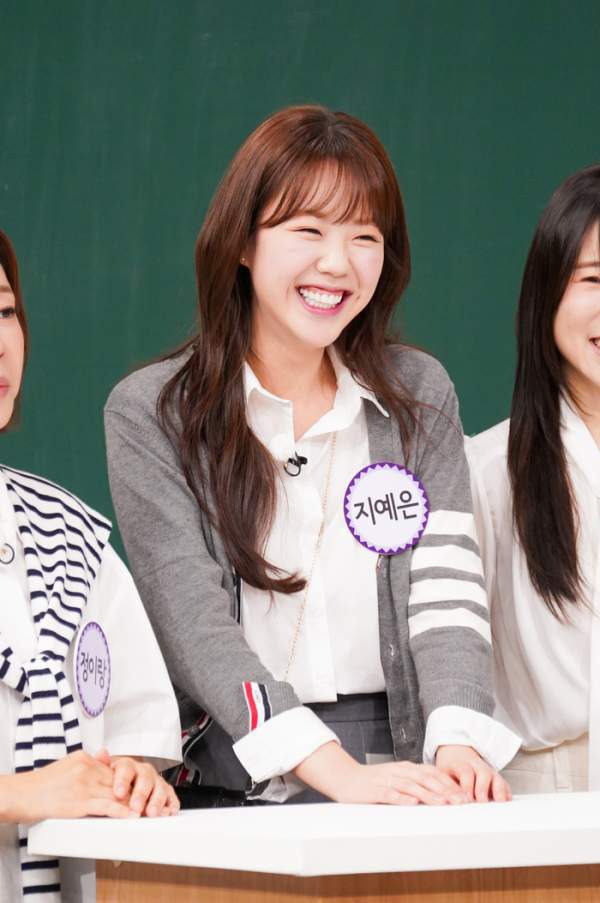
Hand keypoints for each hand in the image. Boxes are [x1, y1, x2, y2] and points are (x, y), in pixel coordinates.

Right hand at [0, 750, 135, 822]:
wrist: (20, 794)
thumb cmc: (41, 784)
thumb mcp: (67, 765)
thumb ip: (88, 763)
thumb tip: (106, 755)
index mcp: (84, 758)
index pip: (112, 769)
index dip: (128, 781)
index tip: (140, 787)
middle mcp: (87, 768)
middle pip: (117, 780)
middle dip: (135, 791)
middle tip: (150, 799)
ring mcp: (83, 785)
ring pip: (115, 792)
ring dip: (133, 802)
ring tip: (147, 809)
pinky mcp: (79, 802)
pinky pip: (106, 806)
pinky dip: (121, 811)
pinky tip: (132, 815)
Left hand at [102, 751, 178, 816]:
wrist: (130, 780)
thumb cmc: (116, 779)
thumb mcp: (106, 772)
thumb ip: (103, 764)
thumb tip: (102, 753)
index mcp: (128, 766)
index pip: (126, 769)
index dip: (123, 781)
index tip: (118, 793)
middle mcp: (144, 772)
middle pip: (145, 780)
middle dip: (141, 794)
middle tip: (136, 806)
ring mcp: (156, 782)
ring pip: (160, 789)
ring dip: (156, 801)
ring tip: (152, 813)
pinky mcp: (167, 792)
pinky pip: (171, 797)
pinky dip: (171, 804)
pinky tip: (169, 811)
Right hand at [293, 742, 468, 804]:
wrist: (345, 777)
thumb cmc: (373, 782)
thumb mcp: (398, 779)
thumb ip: (416, 784)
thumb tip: (441, 795)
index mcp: (407, 768)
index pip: (433, 774)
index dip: (450, 784)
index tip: (465, 796)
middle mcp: (400, 771)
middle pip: (426, 779)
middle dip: (446, 790)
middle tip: (461, 802)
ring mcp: (387, 779)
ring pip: (412, 786)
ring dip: (429, 794)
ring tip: (443, 803)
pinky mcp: (374, 790)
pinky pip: (390, 794)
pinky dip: (402, 798)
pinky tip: (412, 804)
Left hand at [435, 745, 510, 801]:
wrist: (457, 752)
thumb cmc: (449, 766)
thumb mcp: (442, 772)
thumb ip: (446, 787)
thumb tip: (447, 803)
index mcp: (461, 763)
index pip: (466, 773)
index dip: (467, 787)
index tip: (466, 800)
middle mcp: (477, 766)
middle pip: (483, 774)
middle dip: (483, 790)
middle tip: (481, 805)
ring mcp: (488, 770)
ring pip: (496, 778)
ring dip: (498, 792)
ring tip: (498, 804)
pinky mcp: (496, 777)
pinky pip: (504, 785)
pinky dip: (506, 794)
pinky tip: (505, 803)